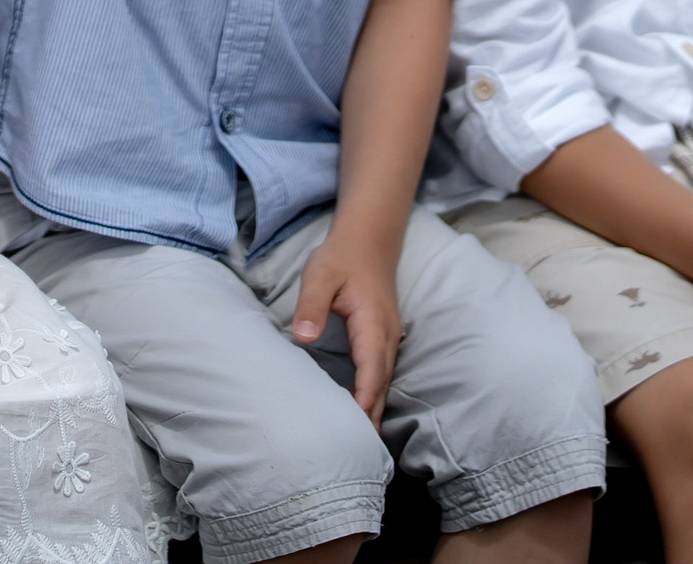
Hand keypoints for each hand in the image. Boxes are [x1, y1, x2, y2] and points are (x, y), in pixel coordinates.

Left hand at [289, 227, 401, 423]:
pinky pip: (382, 372)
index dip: (364, 399)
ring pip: (384, 380)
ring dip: (374, 408)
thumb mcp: (319, 274)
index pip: (371, 369)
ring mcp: (389, 337)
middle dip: (371, 416)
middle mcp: (387, 335)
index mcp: (372, 324)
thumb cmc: (341, 257)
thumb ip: (311, 306)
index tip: (355, 427)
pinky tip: (363, 409)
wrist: (369, 239)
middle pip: (381, 383)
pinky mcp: (383, 337)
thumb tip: (303, 337)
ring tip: (361, 442)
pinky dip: (374, 393)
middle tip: (358, 452)